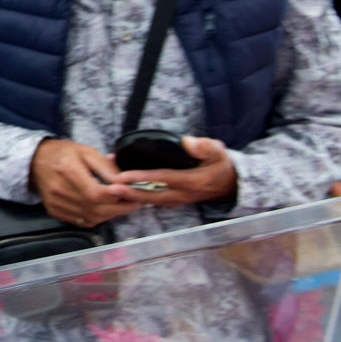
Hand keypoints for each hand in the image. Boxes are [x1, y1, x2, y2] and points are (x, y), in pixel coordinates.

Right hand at [30, 138, 141, 227]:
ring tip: (121, 205)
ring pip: (91, 217)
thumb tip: (124, 181)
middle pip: (96, 209)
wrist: (35, 160)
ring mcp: (56, 203)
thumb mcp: (86, 151)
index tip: (131, 193)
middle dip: (120, 208)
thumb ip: (105, 166)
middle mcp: (60, 190)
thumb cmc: (63, 153)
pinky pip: (82, 221)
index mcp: (68, 170)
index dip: (116, 196)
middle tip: (135, 202)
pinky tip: (103, 209)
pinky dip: (97, 218)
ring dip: (110, 214)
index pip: (95, 192)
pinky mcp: (54, 211)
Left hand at [110, 135, 237, 207]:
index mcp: (192, 181)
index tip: (124, 176)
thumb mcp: (218, 151)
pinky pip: (154, 199)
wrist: (230, 184)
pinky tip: (124, 189)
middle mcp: (182, 194)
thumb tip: (187, 141)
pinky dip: (138, 196)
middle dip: (130, 192)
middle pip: (152, 195)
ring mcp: (178, 199)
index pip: (163, 179)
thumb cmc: (221, 164)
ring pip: (151, 200)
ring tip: (111, 190)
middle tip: (110, 188)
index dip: (142, 178)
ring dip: (131, 196)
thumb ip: (204, 147)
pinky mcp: (174, 200)